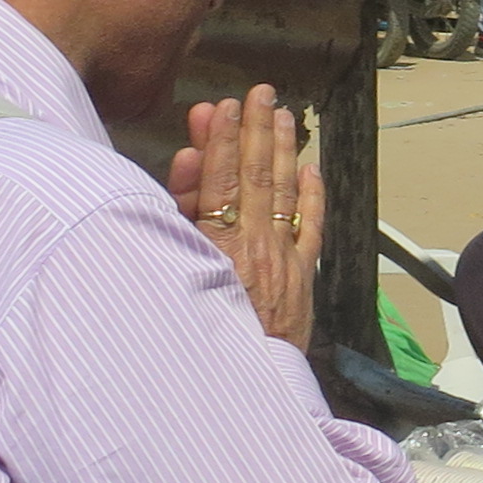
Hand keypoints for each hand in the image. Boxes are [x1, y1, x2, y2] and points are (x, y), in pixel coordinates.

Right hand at [171, 86, 322, 351]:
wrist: (232, 388)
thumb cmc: (189, 332)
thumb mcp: (170, 273)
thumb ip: (180, 217)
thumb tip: (193, 165)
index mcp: (215, 246)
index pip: (221, 179)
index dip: (222, 139)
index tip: (222, 106)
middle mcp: (255, 248)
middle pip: (257, 177)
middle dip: (257, 132)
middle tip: (261, 94)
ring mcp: (283, 263)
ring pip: (286, 195)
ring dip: (283, 152)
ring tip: (283, 115)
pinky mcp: (302, 282)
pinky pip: (310, 230)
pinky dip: (312, 197)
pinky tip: (312, 169)